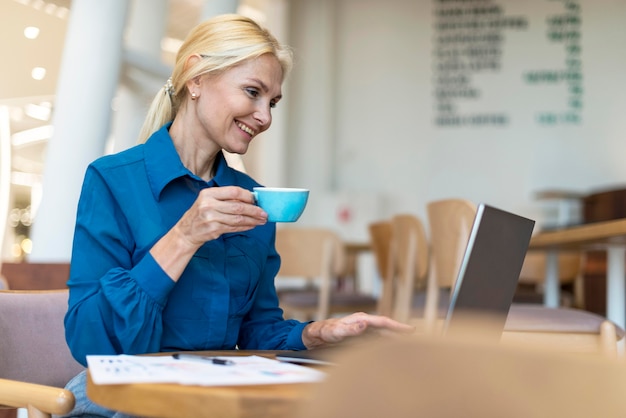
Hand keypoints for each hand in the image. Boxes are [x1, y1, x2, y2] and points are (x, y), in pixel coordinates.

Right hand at [176, 186, 267, 246]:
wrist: (186, 232)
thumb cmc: (200, 214)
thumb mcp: (208, 200)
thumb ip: (225, 198)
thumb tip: (249, 199)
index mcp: (208, 193)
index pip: (233, 191)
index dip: (247, 196)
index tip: (256, 200)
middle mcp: (208, 205)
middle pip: (238, 206)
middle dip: (254, 210)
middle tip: (264, 213)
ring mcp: (211, 218)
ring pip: (238, 218)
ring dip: (253, 220)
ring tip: (261, 220)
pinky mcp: (214, 230)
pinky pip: (234, 228)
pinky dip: (245, 227)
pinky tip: (252, 225)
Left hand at [301, 312, 415, 348]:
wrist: (317, 335)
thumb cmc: (325, 332)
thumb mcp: (336, 331)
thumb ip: (350, 329)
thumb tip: (364, 324)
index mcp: (361, 319)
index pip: (384, 322)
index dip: (398, 326)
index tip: (411, 330)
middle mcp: (365, 323)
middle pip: (388, 328)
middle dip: (402, 332)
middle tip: (419, 338)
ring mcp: (364, 330)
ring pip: (384, 335)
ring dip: (396, 340)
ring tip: (410, 346)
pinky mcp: (362, 337)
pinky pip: (378, 341)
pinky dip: (387, 345)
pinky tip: (392, 352)